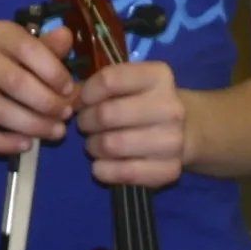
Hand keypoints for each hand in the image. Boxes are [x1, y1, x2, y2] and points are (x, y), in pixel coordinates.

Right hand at [0, 22, 76, 154]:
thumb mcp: (21, 48)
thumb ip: (46, 47)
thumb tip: (67, 36)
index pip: (28, 48)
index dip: (53, 71)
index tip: (70, 89)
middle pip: (15, 82)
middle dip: (47, 103)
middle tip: (66, 115)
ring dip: (32, 125)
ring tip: (55, 132)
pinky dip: (4, 143)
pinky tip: (26, 145)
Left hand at [72, 60, 187, 187]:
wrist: (184, 130)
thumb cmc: (142, 101)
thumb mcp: (124, 83)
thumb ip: (93, 86)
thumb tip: (66, 99)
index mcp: (158, 76)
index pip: (109, 80)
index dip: (86, 92)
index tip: (83, 100)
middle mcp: (171, 107)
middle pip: (107, 114)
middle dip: (86, 121)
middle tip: (85, 125)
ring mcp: (173, 140)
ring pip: (112, 145)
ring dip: (93, 146)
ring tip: (94, 144)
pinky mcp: (170, 169)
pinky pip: (126, 173)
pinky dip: (104, 171)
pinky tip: (100, 165)